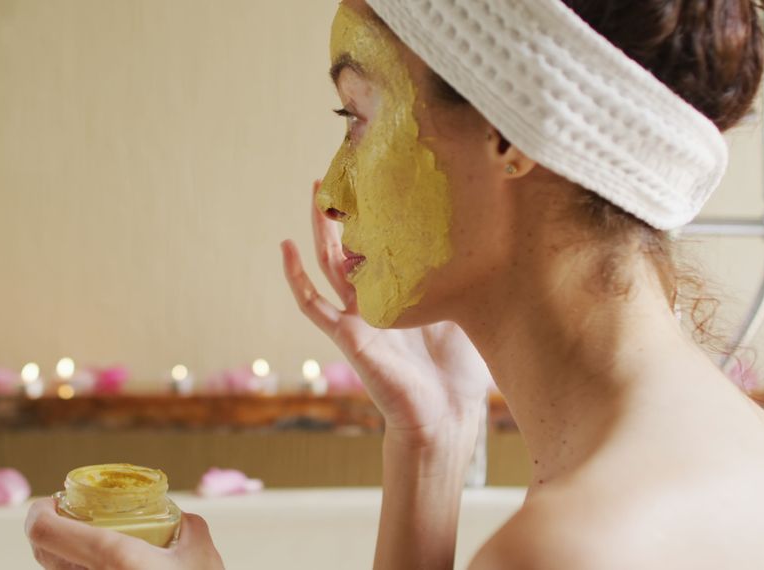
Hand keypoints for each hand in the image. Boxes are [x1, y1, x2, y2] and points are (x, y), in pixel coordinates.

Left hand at [24, 498, 223, 569]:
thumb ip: (190, 529)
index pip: (44, 530)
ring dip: (65, 555)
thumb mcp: (202, 558)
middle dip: (51, 528)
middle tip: (72, 516)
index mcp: (111, 557)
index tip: (54, 502)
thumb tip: (183, 520)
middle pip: (43, 551)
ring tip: (89, 545)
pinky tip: (106, 568)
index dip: (39, 511)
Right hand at [281, 181, 492, 444]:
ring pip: (329, 265)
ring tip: (314, 194)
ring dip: (319, 231)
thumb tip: (478, 236)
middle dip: (345, 214)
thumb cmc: (460, 371)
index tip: (380, 182)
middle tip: (340, 175)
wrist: (446, 414)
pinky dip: (296, 278)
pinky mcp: (346, 335)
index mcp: (403, 295)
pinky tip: (285, 249)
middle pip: (354, 247)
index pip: (386, 248)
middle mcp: (377, 302)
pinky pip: (312, 303)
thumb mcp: (467, 310)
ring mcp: (358, 317)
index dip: (378, 217)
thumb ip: (461, 279)